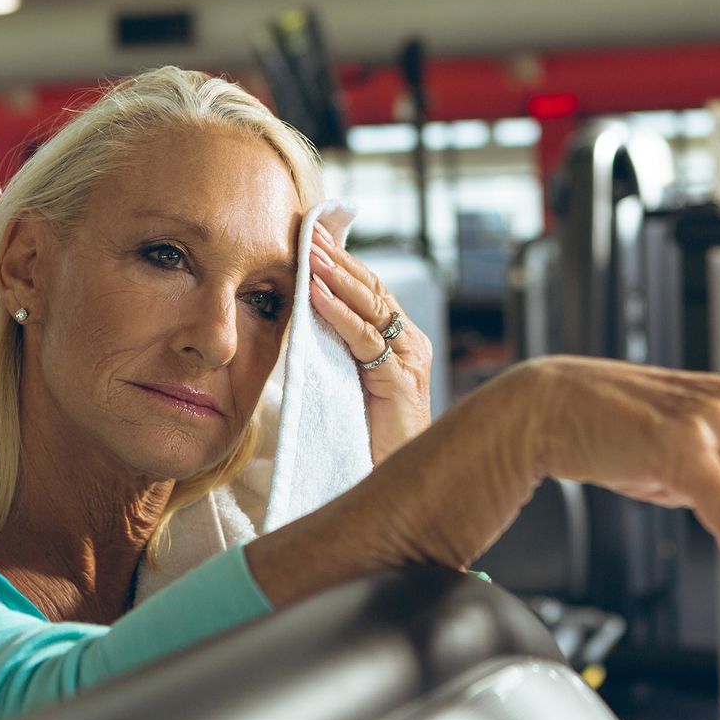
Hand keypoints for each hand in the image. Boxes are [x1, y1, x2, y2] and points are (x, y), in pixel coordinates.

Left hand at [307, 224, 433, 463]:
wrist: (397, 486)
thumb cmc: (373, 441)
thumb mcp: (353, 386)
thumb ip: (341, 353)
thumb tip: (308, 318)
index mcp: (403, 345)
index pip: (372, 293)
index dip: (345, 264)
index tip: (314, 239)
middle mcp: (412, 347)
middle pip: (374, 291)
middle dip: (340, 260)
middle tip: (310, 233)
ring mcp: (410, 363)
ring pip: (373, 308)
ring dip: (338, 278)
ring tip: (310, 254)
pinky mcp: (401, 383)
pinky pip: (367, 341)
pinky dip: (341, 315)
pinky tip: (318, 295)